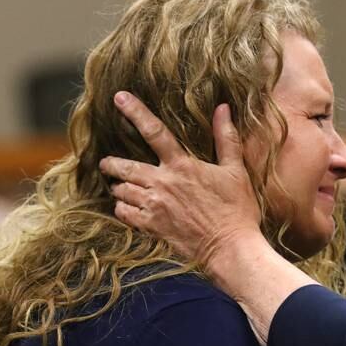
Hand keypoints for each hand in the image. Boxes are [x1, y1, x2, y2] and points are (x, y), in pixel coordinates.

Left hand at [99, 91, 261, 268]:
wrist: (231, 248)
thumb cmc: (237, 210)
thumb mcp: (236, 171)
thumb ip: (226, 138)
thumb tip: (223, 108)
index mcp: (182, 166)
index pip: (154, 131)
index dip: (135, 112)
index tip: (118, 97)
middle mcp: (162, 183)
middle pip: (124, 166)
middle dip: (111, 163)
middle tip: (107, 163)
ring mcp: (154, 206)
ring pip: (121, 190)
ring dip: (118, 187)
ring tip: (120, 187)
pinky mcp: (151, 227)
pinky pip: (124, 214)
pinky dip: (122, 209)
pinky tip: (128, 209)